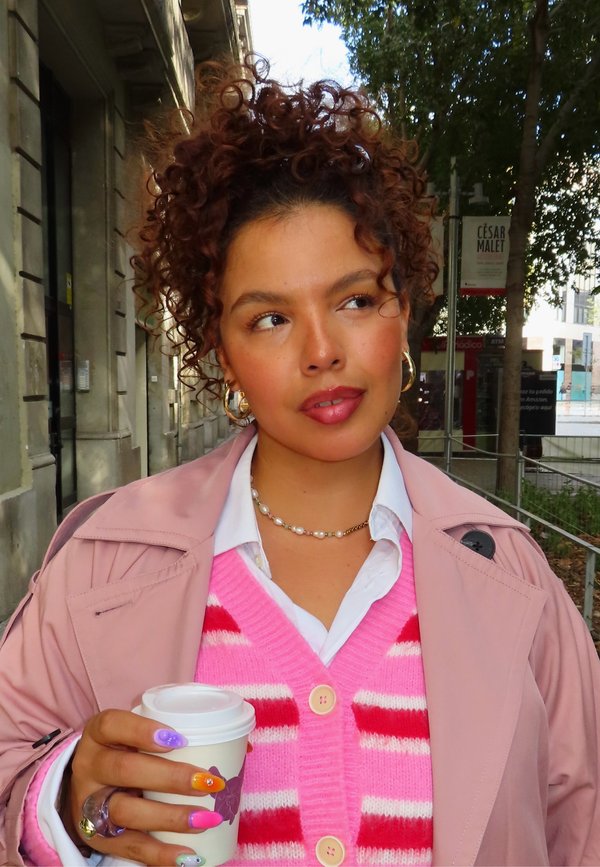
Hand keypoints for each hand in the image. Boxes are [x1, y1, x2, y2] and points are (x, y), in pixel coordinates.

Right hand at [65, 709, 225, 865]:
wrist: (88, 789)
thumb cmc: (129, 752)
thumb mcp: (142, 737)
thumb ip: (182, 734)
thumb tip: (244, 748)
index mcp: (100, 733)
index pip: (113, 724)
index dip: (143, 731)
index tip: (180, 738)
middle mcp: (90, 766)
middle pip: (124, 770)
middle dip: (170, 777)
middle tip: (208, 782)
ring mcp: (90, 804)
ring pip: (125, 812)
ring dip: (170, 817)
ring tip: (206, 818)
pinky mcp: (98, 838)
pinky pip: (129, 849)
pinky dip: (161, 854)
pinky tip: (189, 855)